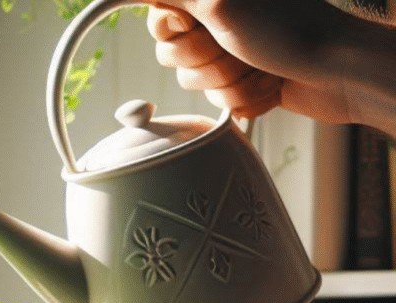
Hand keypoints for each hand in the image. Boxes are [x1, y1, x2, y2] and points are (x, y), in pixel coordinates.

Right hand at [145, 0, 357, 122]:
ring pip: (196, 81)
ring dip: (228, 82)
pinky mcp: (245, 78)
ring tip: (260, 68)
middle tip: (237, 48)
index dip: (172, 31)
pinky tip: (268, 84)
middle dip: (205, 61)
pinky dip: (244, 97)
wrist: (336, 71)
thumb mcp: (220, 4)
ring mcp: (233, 48)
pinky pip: (219, 99)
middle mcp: (220, 17)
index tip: (195, 27)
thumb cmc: (288, 33)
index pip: (160, 18)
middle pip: (173, 53)